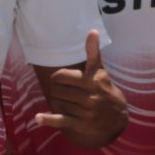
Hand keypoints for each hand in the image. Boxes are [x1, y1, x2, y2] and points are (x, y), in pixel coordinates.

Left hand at [35, 33, 127, 147]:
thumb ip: (93, 51)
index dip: (57, 78)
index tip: (61, 80)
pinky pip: (61, 120)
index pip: (61, 76)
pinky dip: (48, 119)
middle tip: (64, 93)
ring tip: (66, 103)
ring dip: (57, 103)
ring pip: (58, 104)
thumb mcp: (99, 70)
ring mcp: (85, 111)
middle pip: (57, 91)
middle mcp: (89, 96)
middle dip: (57, 91)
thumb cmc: (104, 89)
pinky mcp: (81, 124)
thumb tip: (93, 30)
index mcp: (91, 80)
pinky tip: (38, 118)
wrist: (117, 117)